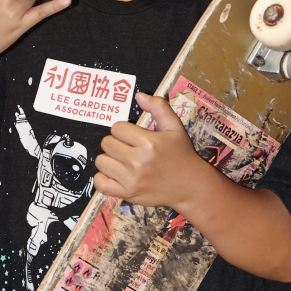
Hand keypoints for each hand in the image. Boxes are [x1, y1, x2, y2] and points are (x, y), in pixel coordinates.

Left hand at [93, 92, 208, 208]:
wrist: (190, 185)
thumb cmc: (182, 154)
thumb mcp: (175, 127)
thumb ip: (158, 107)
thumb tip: (139, 96)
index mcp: (148, 143)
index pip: (117, 128)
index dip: (123, 130)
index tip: (133, 136)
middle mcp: (137, 161)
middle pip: (106, 143)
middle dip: (116, 143)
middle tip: (128, 148)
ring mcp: (131, 180)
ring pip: (101, 161)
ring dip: (109, 159)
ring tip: (122, 161)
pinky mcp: (128, 194)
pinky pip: (100, 184)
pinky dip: (103, 178)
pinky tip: (114, 174)